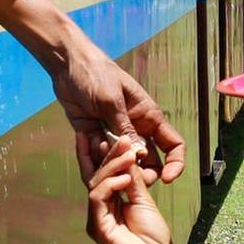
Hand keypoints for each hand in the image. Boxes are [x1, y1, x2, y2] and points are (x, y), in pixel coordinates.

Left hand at [56, 49, 186, 184]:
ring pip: (122, 163)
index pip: (172, 144)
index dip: (175, 163)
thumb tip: (141, 155)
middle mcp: (136, 129)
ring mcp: (115, 135)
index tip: (166, 178)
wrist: (68, 65)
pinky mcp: (96, 137)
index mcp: (148, 117)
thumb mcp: (112, 101)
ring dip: (113, 163)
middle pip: (148, 162)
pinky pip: (100, 156)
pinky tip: (87, 138)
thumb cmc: (96, 74)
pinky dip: (95, 156)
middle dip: (140, 173)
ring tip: (99, 144)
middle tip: (125, 175)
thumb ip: (124, 128)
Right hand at [82, 138, 175, 243]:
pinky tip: (124, 179)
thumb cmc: (153, 238)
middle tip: (119, 136)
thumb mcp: (144, 201)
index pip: (100, 174)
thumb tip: (127, 155)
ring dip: (111, 166)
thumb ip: (134, 180)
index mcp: (109, 203)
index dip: (97, 154)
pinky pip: (98, 199)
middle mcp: (99, 209)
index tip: (101, 133)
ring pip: (95, 184)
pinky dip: (109, 185)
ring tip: (128, 154)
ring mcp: (97, 219)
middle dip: (105, 154)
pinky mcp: (98, 228)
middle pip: (95, 176)